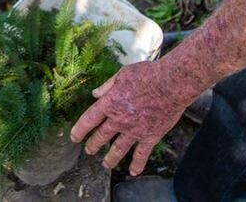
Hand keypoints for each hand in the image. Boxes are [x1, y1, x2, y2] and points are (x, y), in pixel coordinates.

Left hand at [69, 61, 190, 175]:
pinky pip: (141, 154)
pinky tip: (133, 172)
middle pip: (102, 136)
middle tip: (89, 150)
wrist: (171, 84)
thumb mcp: (122, 74)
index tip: (74, 137)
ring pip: (118, 149)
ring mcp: (134, 131)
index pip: (89, 120)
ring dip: (111, 158)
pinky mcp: (150, 136)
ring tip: (106, 164)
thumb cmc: (148, 75)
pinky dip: (137, 164)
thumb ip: (107, 86)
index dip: (80, 129)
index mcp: (110, 103)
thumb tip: (95, 94)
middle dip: (93, 144)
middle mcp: (119, 120)